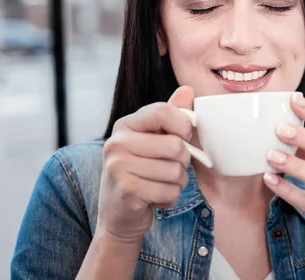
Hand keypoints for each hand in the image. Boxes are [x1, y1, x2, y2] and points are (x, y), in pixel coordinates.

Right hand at [96, 86, 195, 243]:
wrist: (119, 214)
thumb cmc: (141, 173)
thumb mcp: (153, 140)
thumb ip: (171, 115)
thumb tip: (188, 90)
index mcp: (125, 125)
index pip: (162, 111)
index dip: (183, 125)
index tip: (184, 136)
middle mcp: (117, 143)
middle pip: (175, 146)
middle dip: (182, 162)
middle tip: (168, 168)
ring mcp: (118, 167)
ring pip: (175, 171)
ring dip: (177, 182)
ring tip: (159, 184)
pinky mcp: (127, 191)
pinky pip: (170, 192)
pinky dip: (170, 198)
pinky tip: (154, 198)